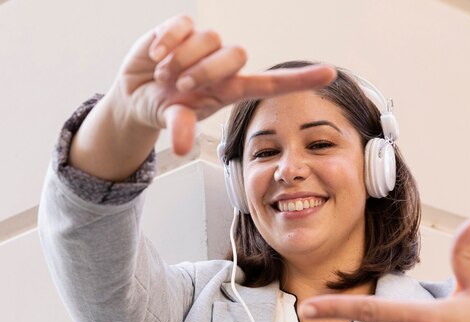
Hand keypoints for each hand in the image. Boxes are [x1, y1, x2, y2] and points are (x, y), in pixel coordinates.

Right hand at [115, 14, 335, 154]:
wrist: (135, 94)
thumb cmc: (165, 108)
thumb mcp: (173, 120)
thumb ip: (180, 129)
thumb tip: (181, 146)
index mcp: (231, 90)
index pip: (272, 83)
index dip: (300, 80)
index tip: (331, 74)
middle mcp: (223, 66)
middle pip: (237, 54)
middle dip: (206, 71)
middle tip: (181, 86)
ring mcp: (204, 45)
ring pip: (210, 38)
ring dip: (182, 59)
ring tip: (165, 75)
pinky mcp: (182, 28)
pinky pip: (183, 25)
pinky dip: (167, 41)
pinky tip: (156, 54)